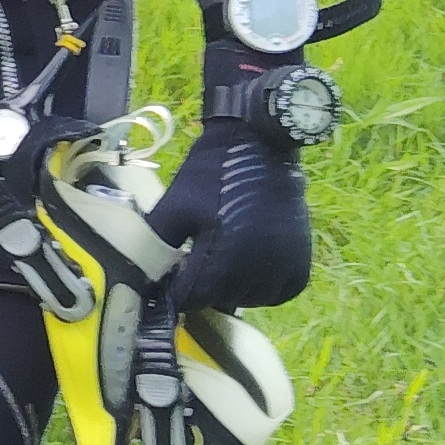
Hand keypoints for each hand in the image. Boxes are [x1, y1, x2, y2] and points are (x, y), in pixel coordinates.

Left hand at [150, 115, 311, 312]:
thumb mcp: (174, 207)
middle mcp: (258, 267)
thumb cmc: (211, 174)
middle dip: (203, 288)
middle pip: (220, 300)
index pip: (192, 297)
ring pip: (251, 300)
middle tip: (195, 264)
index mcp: (223, 255)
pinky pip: (281, 293)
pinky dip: (264, 289)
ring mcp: (284, 265)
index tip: (171, 277)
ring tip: (220, 265)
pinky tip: (248, 272)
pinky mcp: (301, 261)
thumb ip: (157, 245)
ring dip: (232, 291)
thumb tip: (143, 277)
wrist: (259, 145)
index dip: (176, 290)